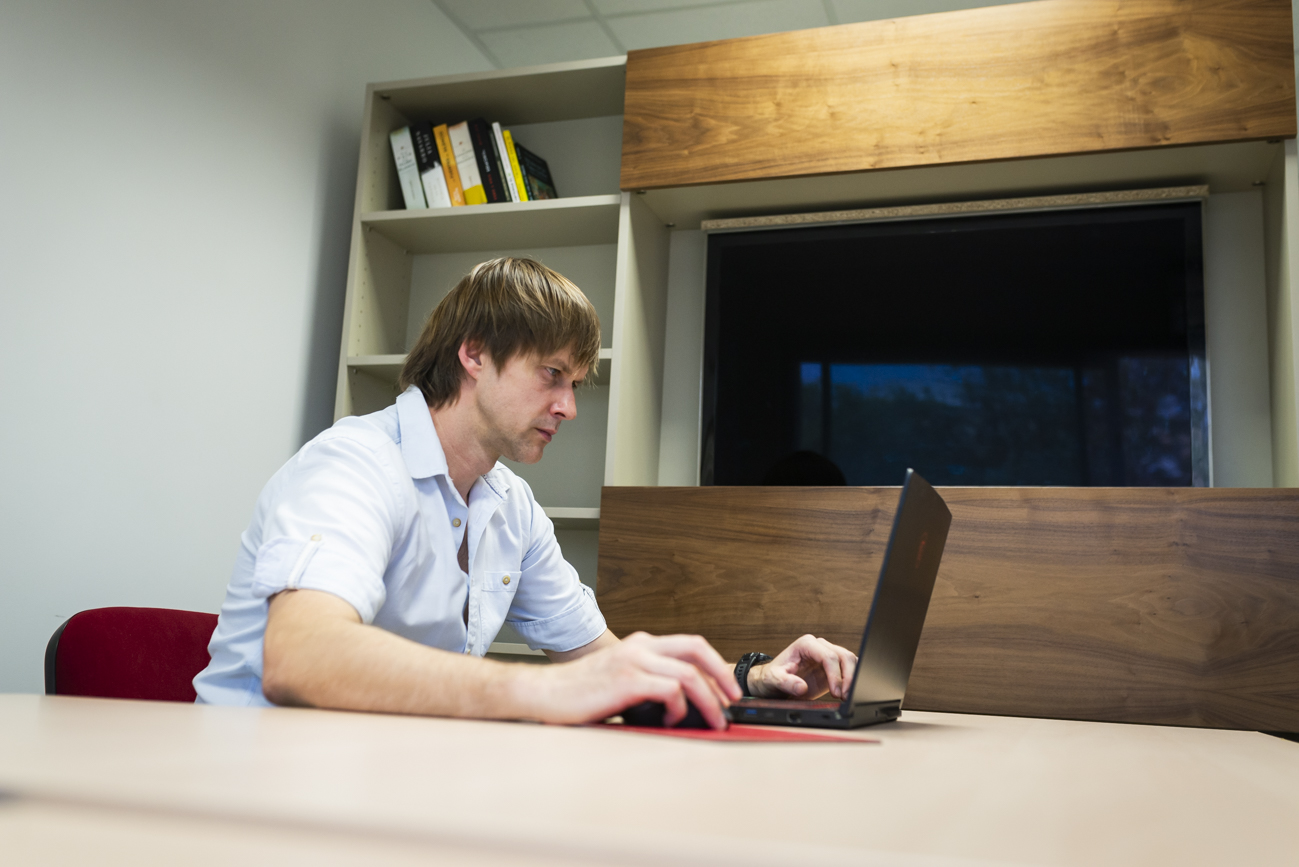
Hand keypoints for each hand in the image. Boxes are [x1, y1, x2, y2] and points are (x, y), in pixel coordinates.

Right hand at [531, 631, 741, 729]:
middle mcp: (640, 646)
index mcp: (641, 644)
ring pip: (689, 673)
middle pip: (697, 649)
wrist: (544, 694)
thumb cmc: (578, 693)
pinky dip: (680, 708)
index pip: (691, 645)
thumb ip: (648, 682)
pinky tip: (672, 720)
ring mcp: (633, 661)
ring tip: (713, 721)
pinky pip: (670, 690)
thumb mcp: (619, 680)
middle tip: (732, 701)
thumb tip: (683, 704)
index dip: (715, 665)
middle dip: (722, 676)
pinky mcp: (626, 680)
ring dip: (708, 700)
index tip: (727, 690)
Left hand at [749, 635, 857, 700]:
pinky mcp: (832, 666)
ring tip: (846, 696)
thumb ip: (786, 682)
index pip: (828, 656)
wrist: (774, 681)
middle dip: (848, 677)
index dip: (835, 674)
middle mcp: (818, 646)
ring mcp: (827, 654)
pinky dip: (852, 679)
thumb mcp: (773, 679)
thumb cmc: (773, 676)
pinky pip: (849, 668)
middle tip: (845, 696)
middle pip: (843, 656)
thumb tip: (802, 687)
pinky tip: (848, 692)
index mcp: (806, 644)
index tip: (836, 692)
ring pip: (850, 660)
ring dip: (852, 678)